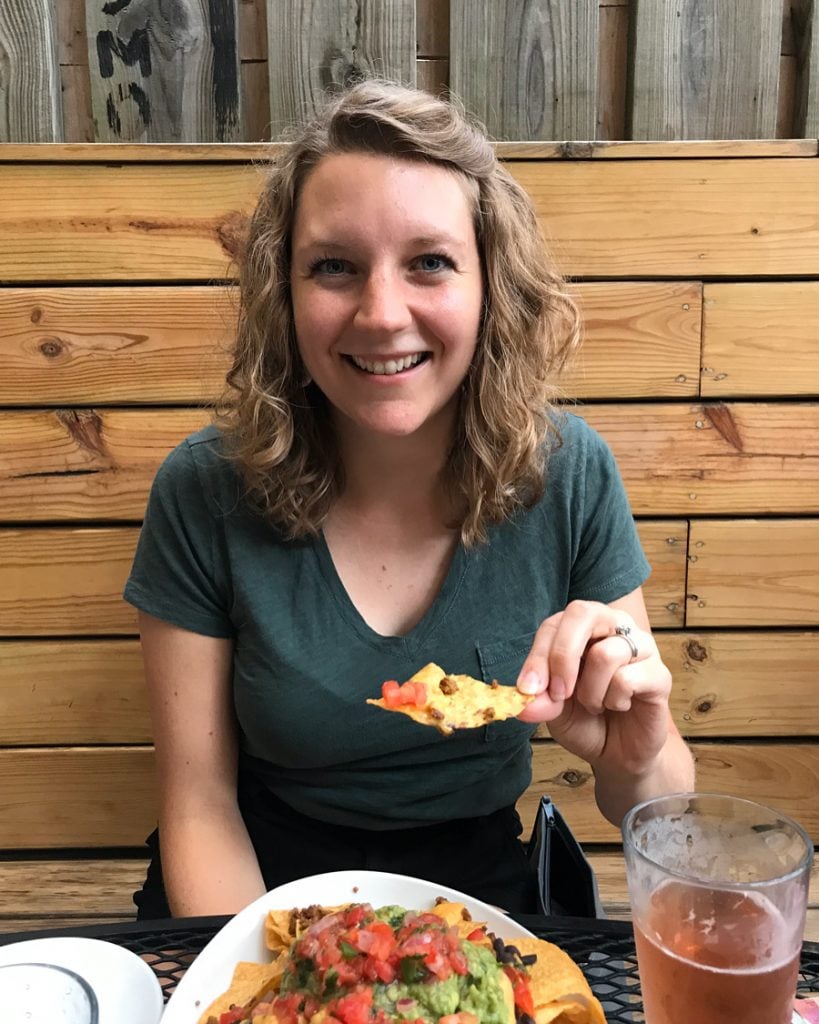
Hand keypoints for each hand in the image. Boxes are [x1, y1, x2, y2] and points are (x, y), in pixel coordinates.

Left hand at [516, 598, 672, 775]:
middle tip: (561, 694)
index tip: (530, 689)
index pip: (554, 624)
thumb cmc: (585, 719)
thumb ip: (540, 699)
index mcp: (581, 627)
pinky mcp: (660, 673)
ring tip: (596, 704)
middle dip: (562, 657)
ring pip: (605, 653)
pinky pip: (627, 679)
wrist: (618, 752)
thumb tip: (525, 701)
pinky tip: (619, 706)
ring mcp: (640, 646)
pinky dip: (614, 701)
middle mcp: (613, 625)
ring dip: (590, 691)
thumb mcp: (553, 709)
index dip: (538, 656)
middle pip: (582, 614)